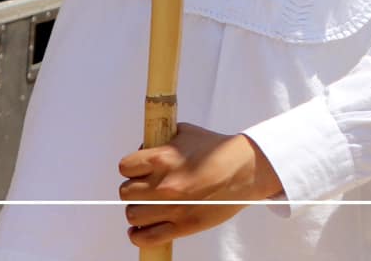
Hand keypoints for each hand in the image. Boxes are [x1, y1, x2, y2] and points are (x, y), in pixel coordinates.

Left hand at [118, 124, 282, 246]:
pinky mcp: (183, 226)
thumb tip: (144, 148)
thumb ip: (162, 140)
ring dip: (138, 211)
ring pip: (133, 215)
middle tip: (145, 188)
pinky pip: (147, 238)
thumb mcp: (187, 133)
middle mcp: (163, 185)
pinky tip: (140, 231)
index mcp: (162, 159)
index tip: (138, 170)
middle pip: (126, 192)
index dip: (131, 168)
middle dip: (134, 189)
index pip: (125, 167)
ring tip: (147, 208)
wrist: (245, 170)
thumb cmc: (218, 150)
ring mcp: (172, 208)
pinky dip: (139, 236)